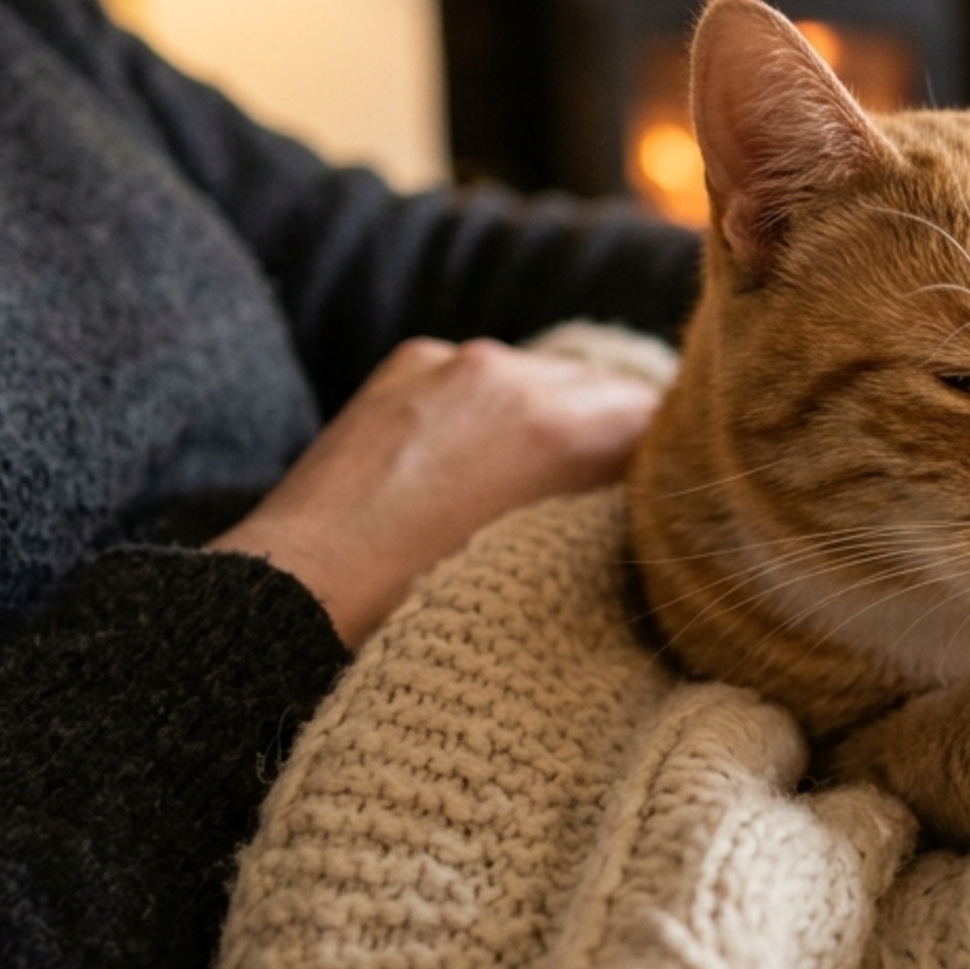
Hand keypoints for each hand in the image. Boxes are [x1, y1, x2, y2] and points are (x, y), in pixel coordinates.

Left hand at [211, 338, 661, 645]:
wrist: (298, 595)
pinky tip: (468, 464)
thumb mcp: (548, 567)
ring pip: (545, 377)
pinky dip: (489, 409)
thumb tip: (646, 495)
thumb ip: (609, 515)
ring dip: (552, 418)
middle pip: (608, 388)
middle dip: (615, 436)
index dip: (671, 459)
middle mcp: (512, 375)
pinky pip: (481, 374)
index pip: (661, 417)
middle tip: (611, 497)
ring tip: (533, 484)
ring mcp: (453, 360)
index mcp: (561, 428)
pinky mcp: (410, 361)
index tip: (669, 498)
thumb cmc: (428, 608)